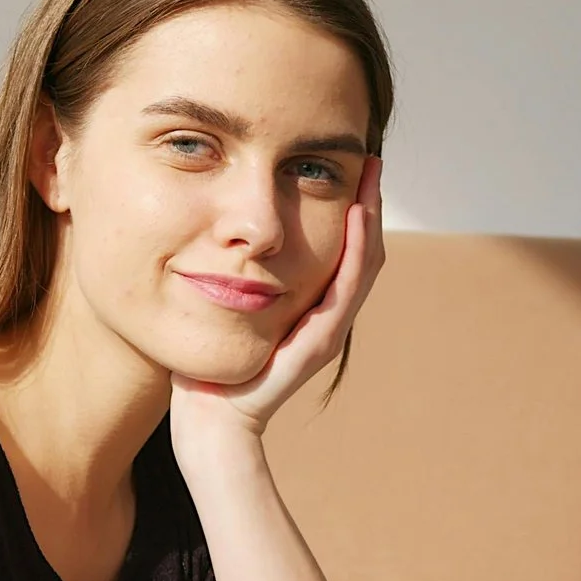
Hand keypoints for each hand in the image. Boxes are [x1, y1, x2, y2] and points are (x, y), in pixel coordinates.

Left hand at [170, 156, 382, 453]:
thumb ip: (233, 275)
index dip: (354, 209)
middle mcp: (327, 318)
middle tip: (373, 159)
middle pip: (364, 251)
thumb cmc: (207, 368)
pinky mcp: (317, 344)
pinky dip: (355, 251)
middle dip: (370, 202)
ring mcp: (326, 332)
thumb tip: (221, 233)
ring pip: (364, 265)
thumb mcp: (224, 306)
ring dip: (370, 217)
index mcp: (311, 308)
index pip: (345, 250)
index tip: (352, 165)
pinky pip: (344, 290)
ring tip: (372, 176)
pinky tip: (355, 217)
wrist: (207, 420)